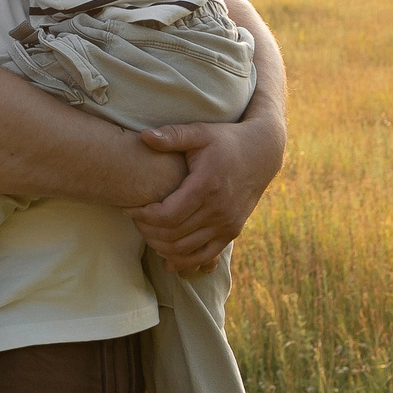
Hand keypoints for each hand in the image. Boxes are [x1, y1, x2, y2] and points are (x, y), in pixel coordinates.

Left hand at [125, 118, 285, 273]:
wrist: (261, 154)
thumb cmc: (225, 141)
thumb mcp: (200, 132)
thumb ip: (172, 135)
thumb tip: (143, 136)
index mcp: (206, 186)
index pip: (167, 215)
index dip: (143, 217)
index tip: (130, 208)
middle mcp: (218, 210)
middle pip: (173, 236)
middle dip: (147, 231)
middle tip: (134, 220)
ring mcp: (227, 224)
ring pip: (185, 250)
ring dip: (161, 246)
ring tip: (147, 232)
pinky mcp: (232, 232)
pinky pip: (204, 256)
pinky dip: (183, 260)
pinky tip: (166, 254)